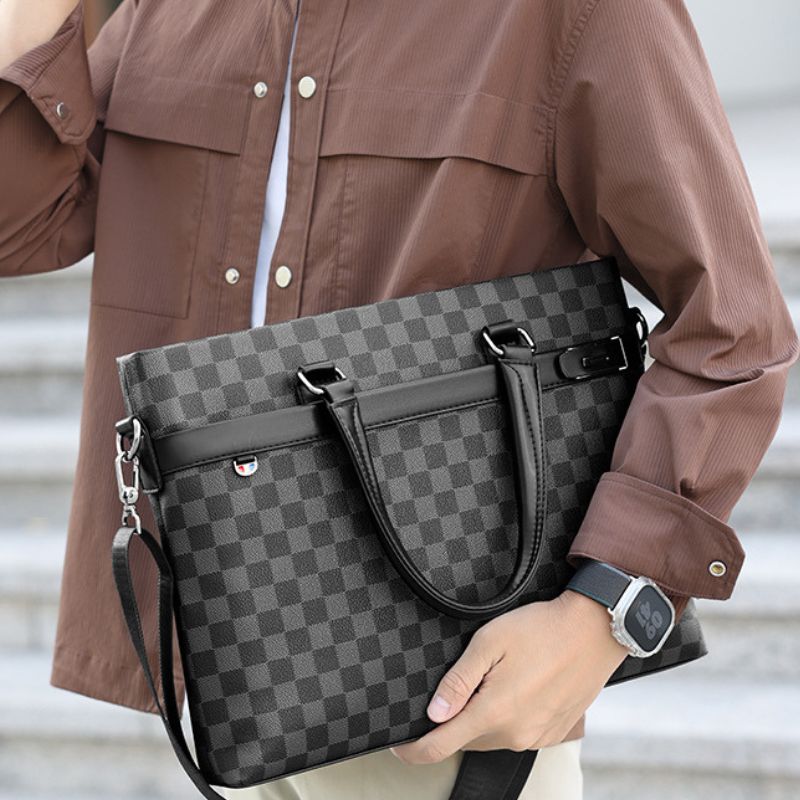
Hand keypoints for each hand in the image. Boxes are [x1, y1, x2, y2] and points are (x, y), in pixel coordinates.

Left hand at [390, 590, 628, 763]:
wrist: (594, 630)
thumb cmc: (541, 629)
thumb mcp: (490, 642)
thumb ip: (458, 680)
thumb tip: (433, 713)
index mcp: (495, 713)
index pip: (440, 747)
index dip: (413, 749)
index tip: (397, 744)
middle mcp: (516, 734)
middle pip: (464, 742)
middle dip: (449, 723)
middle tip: (452, 688)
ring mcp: (537, 737)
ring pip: (490, 739)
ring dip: (478, 720)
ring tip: (487, 681)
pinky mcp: (553, 733)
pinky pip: (515, 735)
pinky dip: (504, 719)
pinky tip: (512, 688)